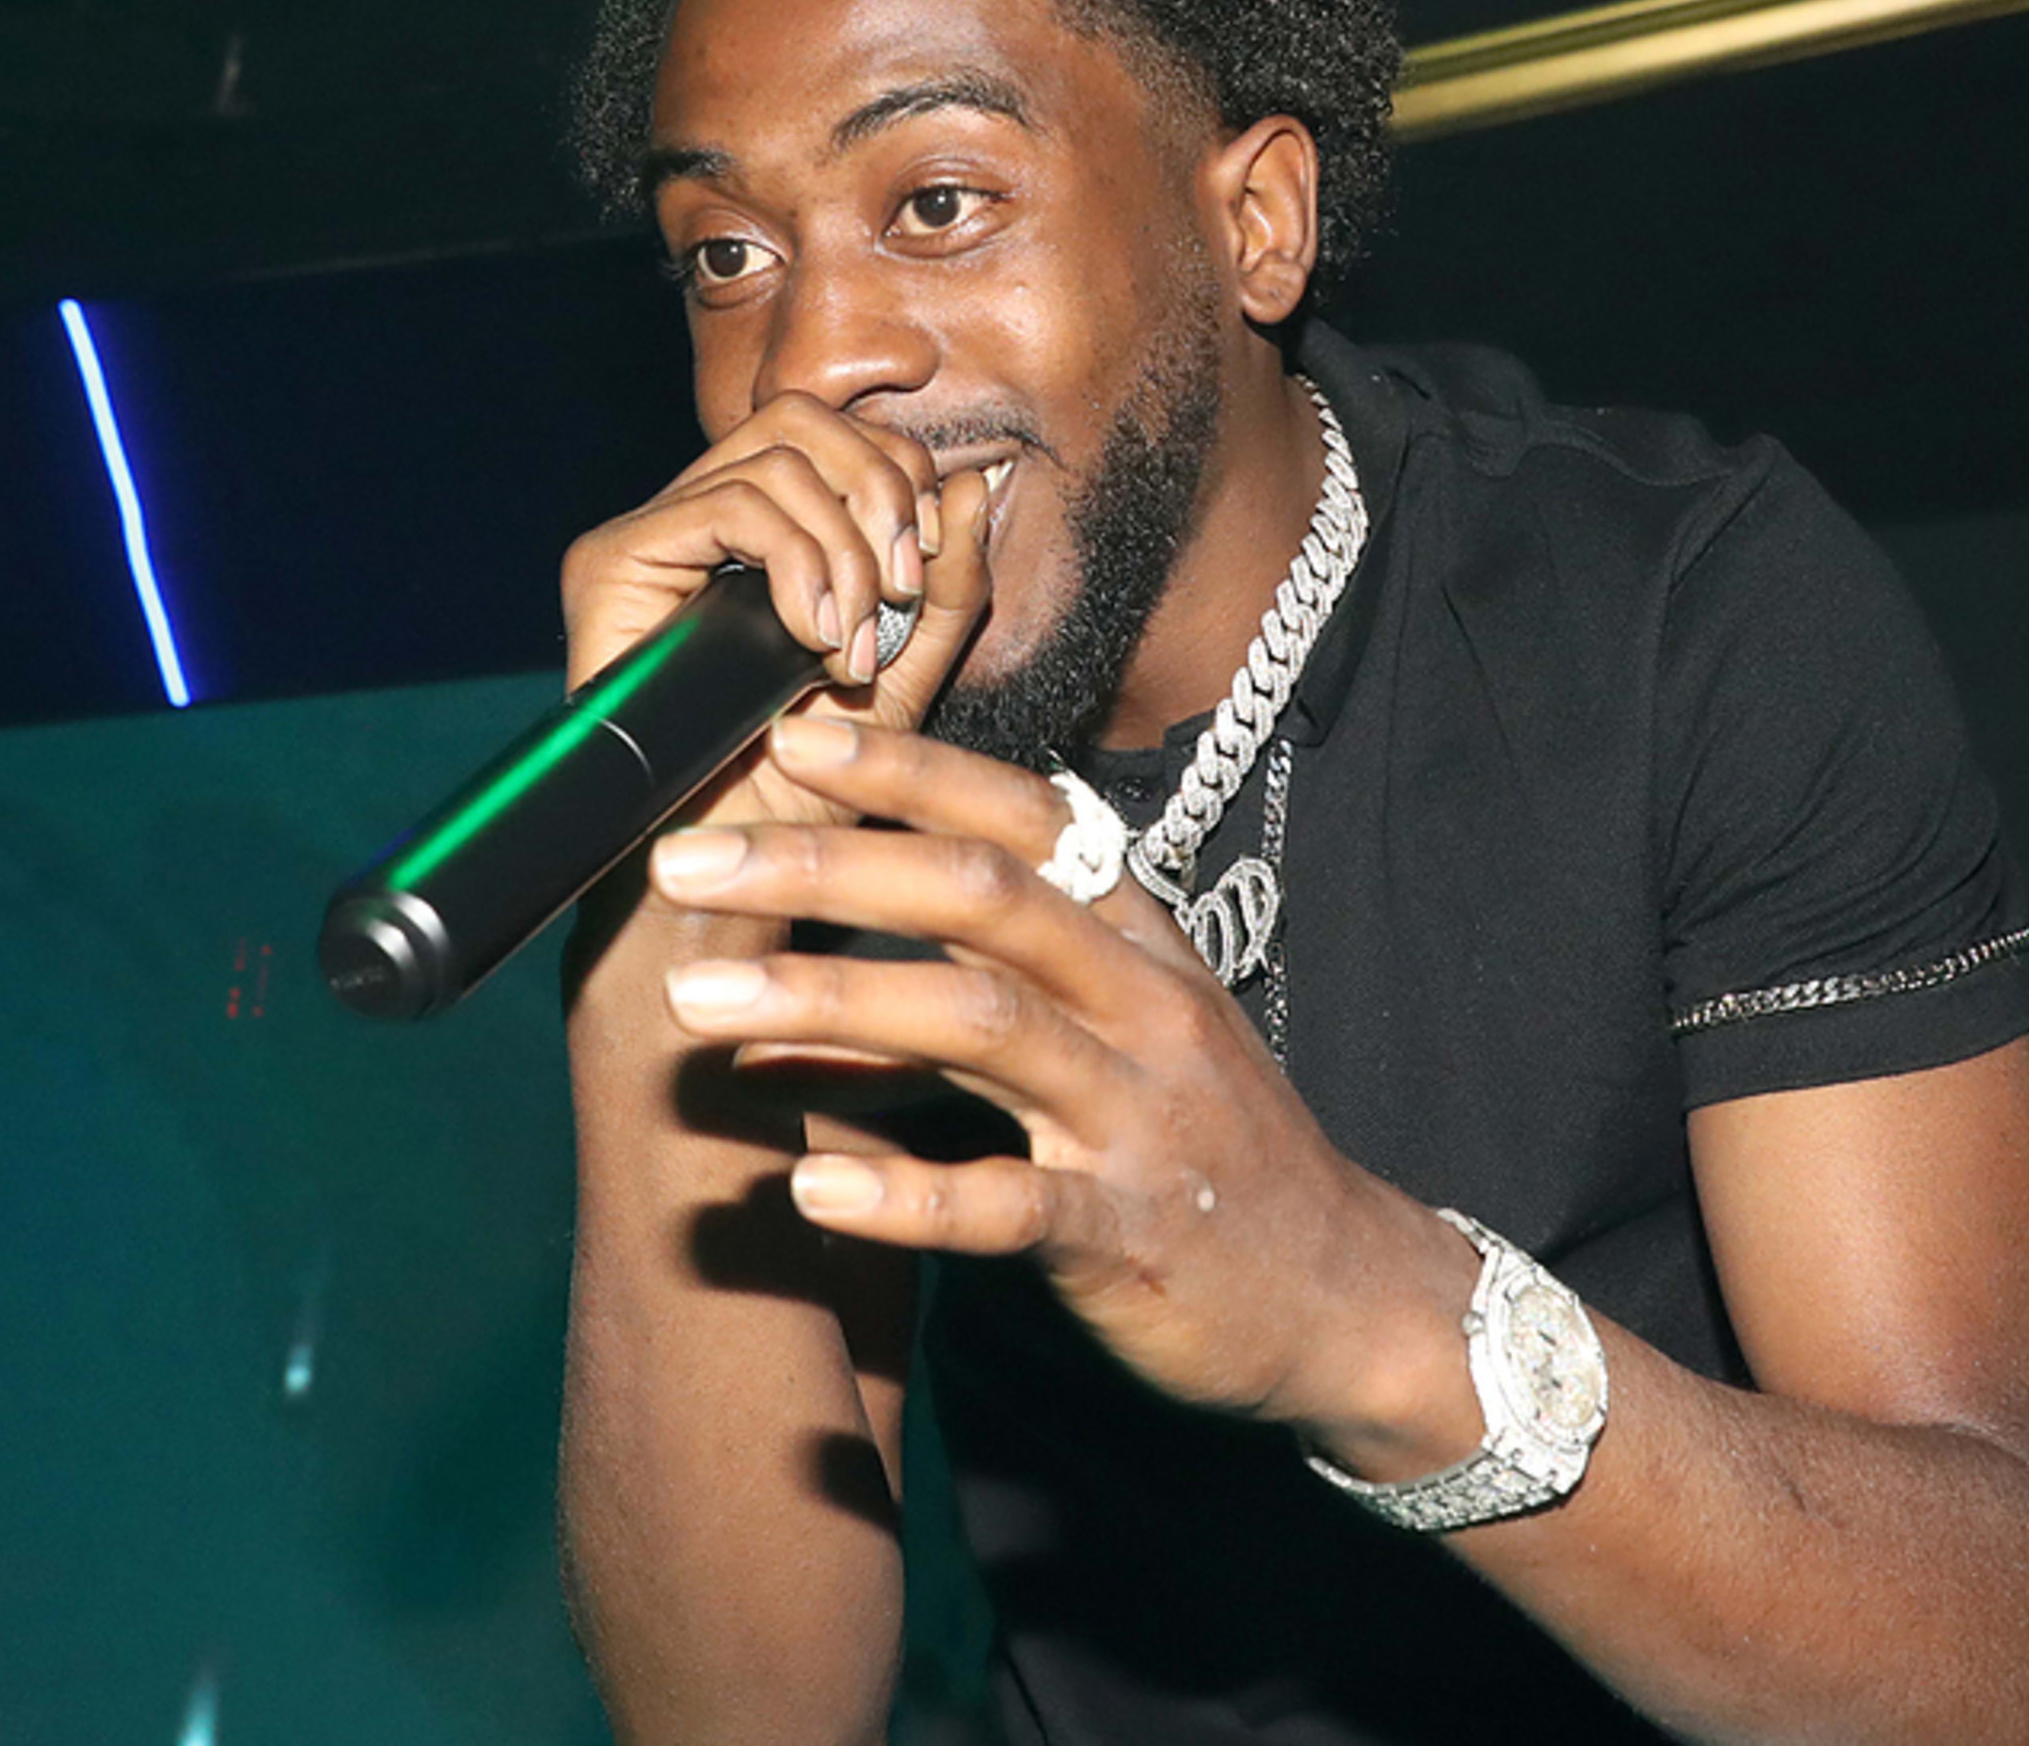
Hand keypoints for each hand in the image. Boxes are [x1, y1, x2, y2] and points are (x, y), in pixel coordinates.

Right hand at [559, 393, 995, 835]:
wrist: (734, 860)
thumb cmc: (806, 781)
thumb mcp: (905, 672)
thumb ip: (944, 585)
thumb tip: (972, 484)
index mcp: (764, 530)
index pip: (838, 436)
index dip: (901, 477)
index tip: (926, 568)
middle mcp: (700, 517)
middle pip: (803, 419)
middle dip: (881, 491)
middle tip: (901, 587)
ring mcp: (653, 534)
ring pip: (775, 458)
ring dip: (844, 551)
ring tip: (852, 644)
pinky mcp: (612, 560)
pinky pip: (729, 506)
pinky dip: (796, 563)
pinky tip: (812, 638)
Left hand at [643, 716, 1479, 1451]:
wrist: (1343, 1297)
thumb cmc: (1203, 1151)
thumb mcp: (1117, 1038)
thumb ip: (981, 988)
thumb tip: (810, 964)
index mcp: (1138, 939)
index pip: (1020, 817)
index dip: (905, 769)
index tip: (788, 732)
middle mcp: (1142, 1005)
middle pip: (980, 895)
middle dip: (825, 864)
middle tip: (685, 860)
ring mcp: (1140, 1117)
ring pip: (981, 1025)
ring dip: (829, 998)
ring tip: (697, 1002)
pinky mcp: (1130, 1233)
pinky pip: (1009, 1204)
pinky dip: (905, 1195)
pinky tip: (808, 1184)